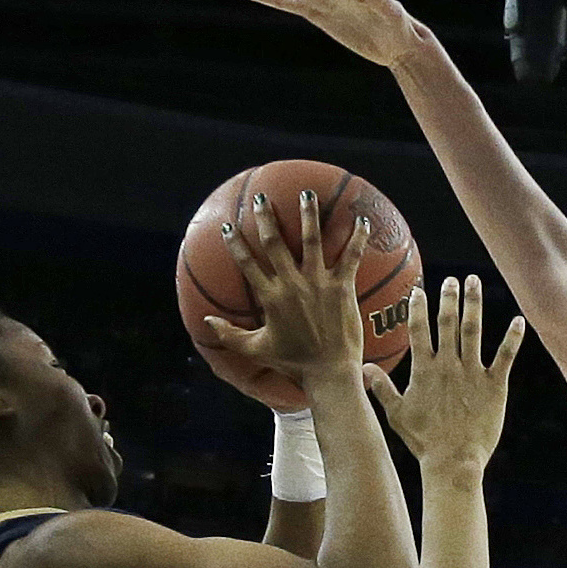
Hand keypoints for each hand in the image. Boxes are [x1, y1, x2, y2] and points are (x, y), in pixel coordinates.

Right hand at [204, 194, 367, 397]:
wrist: (329, 373)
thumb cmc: (294, 363)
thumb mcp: (257, 350)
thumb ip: (230, 335)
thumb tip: (206, 322)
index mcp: (270, 298)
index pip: (247, 264)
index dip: (235, 244)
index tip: (228, 227)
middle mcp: (292, 285)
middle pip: (275, 243)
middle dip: (266, 218)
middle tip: (262, 198)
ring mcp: (318, 284)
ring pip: (311, 241)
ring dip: (308, 215)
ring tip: (307, 194)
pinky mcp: (342, 288)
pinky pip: (350, 256)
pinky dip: (356, 238)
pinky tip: (360, 220)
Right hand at [366, 277, 522, 472]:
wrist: (453, 461)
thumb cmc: (424, 441)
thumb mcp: (396, 414)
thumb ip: (381, 388)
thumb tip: (362, 368)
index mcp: (424, 370)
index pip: (418, 330)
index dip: (417, 308)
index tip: (419, 290)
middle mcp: (448, 365)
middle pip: (447, 323)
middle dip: (449, 298)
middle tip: (452, 280)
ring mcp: (472, 373)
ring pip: (473, 331)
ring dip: (474, 304)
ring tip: (475, 282)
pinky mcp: (494, 385)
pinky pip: (505, 356)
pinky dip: (512, 338)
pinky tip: (518, 320)